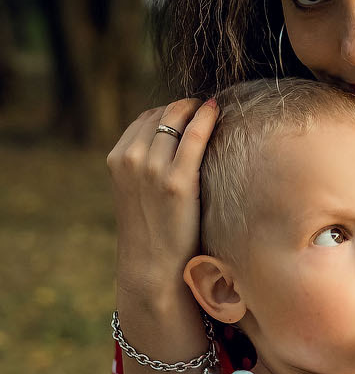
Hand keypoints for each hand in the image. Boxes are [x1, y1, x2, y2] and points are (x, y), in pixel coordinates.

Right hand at [107, 97, 218, 300]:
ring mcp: (152, 169)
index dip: (170, 112)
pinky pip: (195, 136)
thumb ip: (145, 163)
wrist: (152, 266)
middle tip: (205, 107)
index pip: (146, 119)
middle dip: (185, 107)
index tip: (188, 112)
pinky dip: (207, 118)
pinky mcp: (177, 182)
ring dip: (197, 109)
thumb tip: (173, 139)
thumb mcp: (136, 190)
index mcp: (117, 159)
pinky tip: (218, 111)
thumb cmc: (152, 229)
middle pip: (162, 114)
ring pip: (177, 119)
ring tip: (214, 109)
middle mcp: (130, 159)